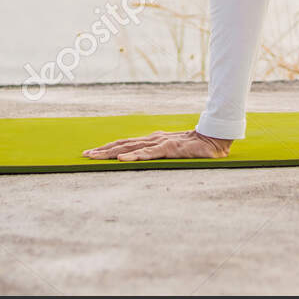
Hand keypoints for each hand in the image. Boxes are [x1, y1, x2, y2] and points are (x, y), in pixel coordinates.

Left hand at [82, 129, 232, 160]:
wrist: (214, 139)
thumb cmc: (195, 147)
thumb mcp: (173, 151)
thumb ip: (160, 153)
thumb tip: (146, 158)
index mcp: (152, 140)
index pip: (125, 144)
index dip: (107, 148)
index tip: (91, 153)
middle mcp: (152, 139)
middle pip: (122, 145)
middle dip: (102, 150)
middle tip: (84, 155)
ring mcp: (160, 143)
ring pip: (130, 148)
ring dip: (110, 153)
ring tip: (94, 157)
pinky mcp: (169, 148)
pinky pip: (149, 154)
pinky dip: (134, 156)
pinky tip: (122, 159)